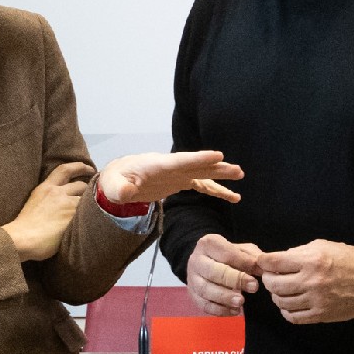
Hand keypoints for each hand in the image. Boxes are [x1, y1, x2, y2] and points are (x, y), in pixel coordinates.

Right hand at [4, 161, 91, 260]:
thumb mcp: (34, 203)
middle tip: (96, 193)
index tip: (89, 169)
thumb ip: (48, 199)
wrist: (22, 240)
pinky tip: (93, 222)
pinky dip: (91, 216)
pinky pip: (88, 214)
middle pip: (81, 184)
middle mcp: (58, 193)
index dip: (79, 166)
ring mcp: (67, 205)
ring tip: (94, 211)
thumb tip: (58, 205)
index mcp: (45, 188)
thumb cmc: (24, 227)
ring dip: (91, 205)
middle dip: (89, 188)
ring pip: (87, 200)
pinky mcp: (74, 218)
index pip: (65, 169)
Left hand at [97, 150, 241, 205]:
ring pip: (203, 173)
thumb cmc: (115, 181)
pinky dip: (216, 190)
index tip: (218, 156)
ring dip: (221, 175)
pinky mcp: (180, 182)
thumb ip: (120, 189)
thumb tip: (125, 193)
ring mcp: (178, 174)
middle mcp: (172, 167)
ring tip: (240, 176)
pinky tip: (232, 197)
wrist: (119, 178)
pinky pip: (202, 185)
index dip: (199, 159)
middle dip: (217, 167)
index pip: (182, 161)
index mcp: (158, 165)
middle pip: (198, 166)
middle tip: (237, 170)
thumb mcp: (114, 186)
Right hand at [187, 232, 263, 315]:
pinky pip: (204, 305)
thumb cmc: (226, 256)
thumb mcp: (240, 250)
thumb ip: (252, 257)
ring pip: (206, 290)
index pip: (226, 254)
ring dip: (225, 297)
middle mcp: (196, 260)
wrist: (204, 263)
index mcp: (208, 244)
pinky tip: (234, 311)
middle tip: (254, 287)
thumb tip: (263, 268)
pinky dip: (220, 310)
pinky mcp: (193, 296)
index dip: (244, 263)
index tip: (260, 271)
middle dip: (235, 280)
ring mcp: (192, 279)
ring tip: (241, 301)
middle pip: (213, 271)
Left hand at [257, 241, 353, 324]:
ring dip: (276, 296)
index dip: (263, 262)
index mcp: (311, 260)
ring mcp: (316, 299)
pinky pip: (294, 317)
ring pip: (281, 302)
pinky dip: (286, 311)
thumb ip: (299, 252)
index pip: (274, 262)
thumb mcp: (323, 246)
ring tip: (281, 291)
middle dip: (268, 280)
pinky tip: (289, 304)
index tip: (263, 263)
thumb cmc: (348, 259)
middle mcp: (312, 280)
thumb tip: (277, 261)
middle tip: (271, 278)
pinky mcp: (321, 314)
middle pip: (274, 284)